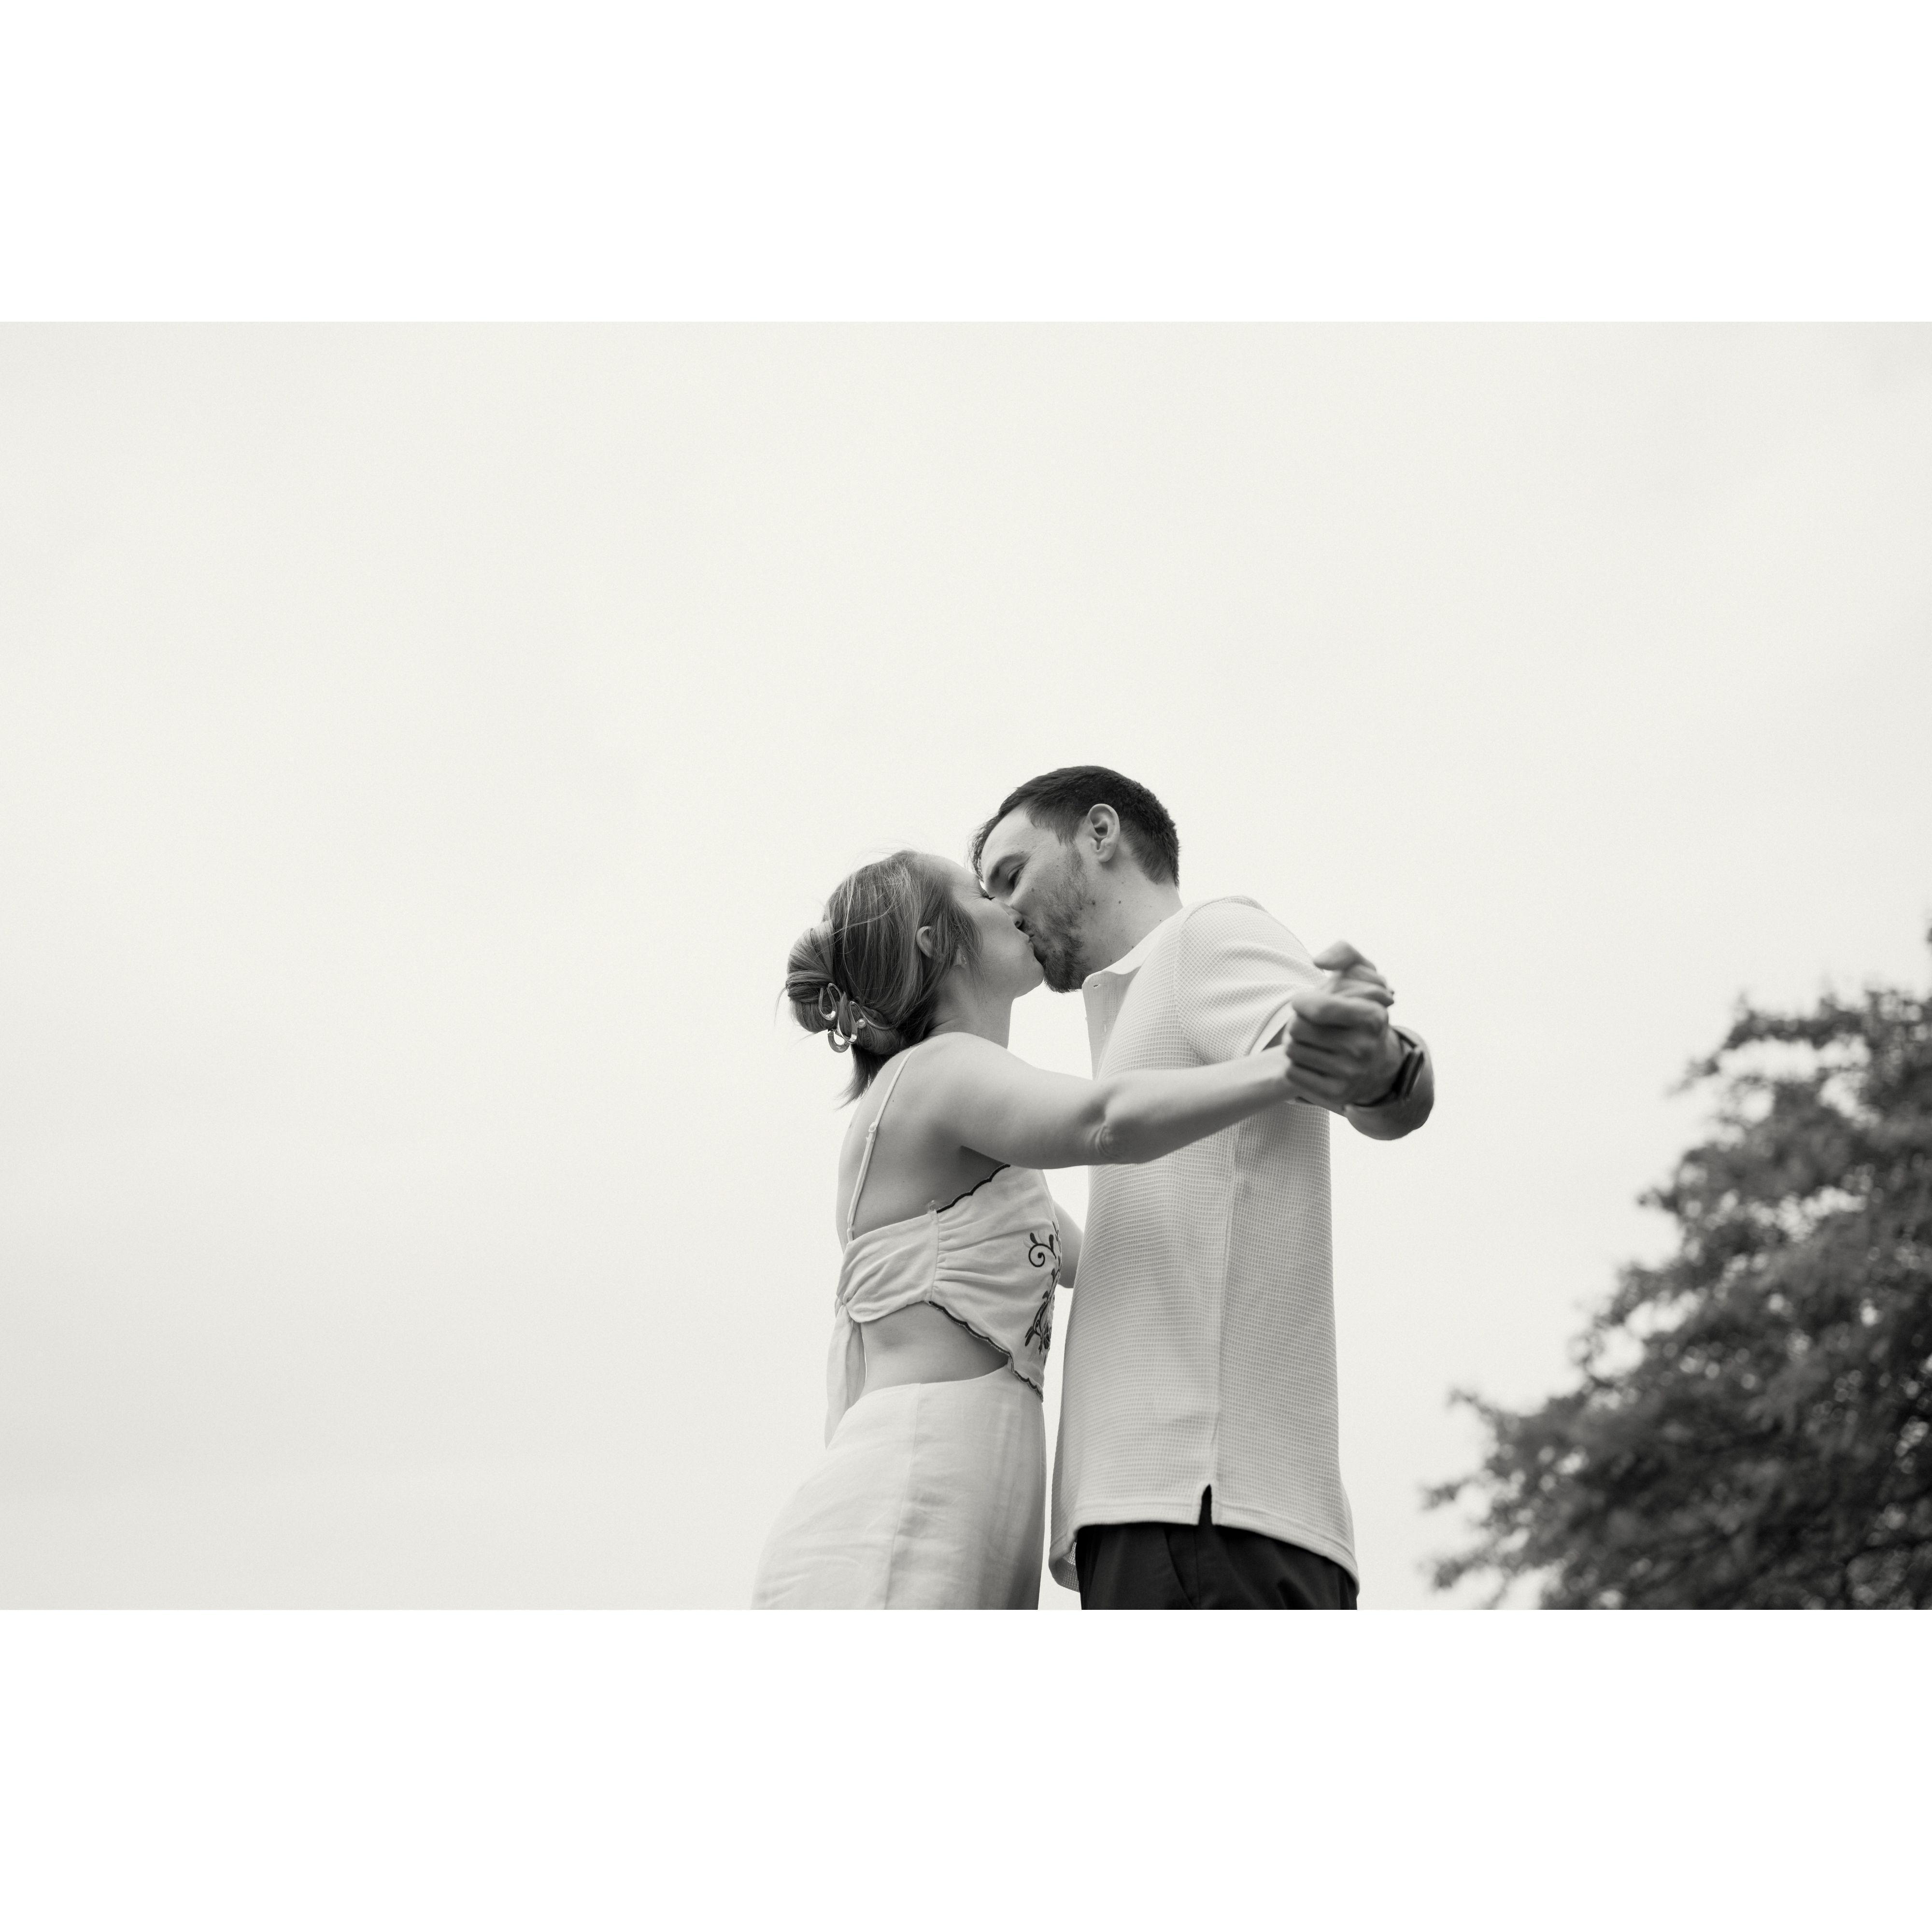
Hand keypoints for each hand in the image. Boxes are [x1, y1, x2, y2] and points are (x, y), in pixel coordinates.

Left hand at [1283, 942, 1403, 1110]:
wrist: (1376, 1062)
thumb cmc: (1359, 1010)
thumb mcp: (1360, 974)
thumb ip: (1344, 953)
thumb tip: (1319, 961)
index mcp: (1373, 1017)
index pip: (1316, 1008)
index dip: (1302, 1002)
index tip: (1306, 1002)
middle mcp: (1365, 1049)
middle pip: (1297, 1028)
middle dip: (1298, 1022)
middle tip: (1312, 1025)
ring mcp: (1352, 1076)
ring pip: (1292, 1051)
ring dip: (1295, 1043)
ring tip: (1314, 1041)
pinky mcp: (1337, 1096)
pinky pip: (1292, 1073)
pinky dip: (1297, 1065)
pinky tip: (1314, 1061)